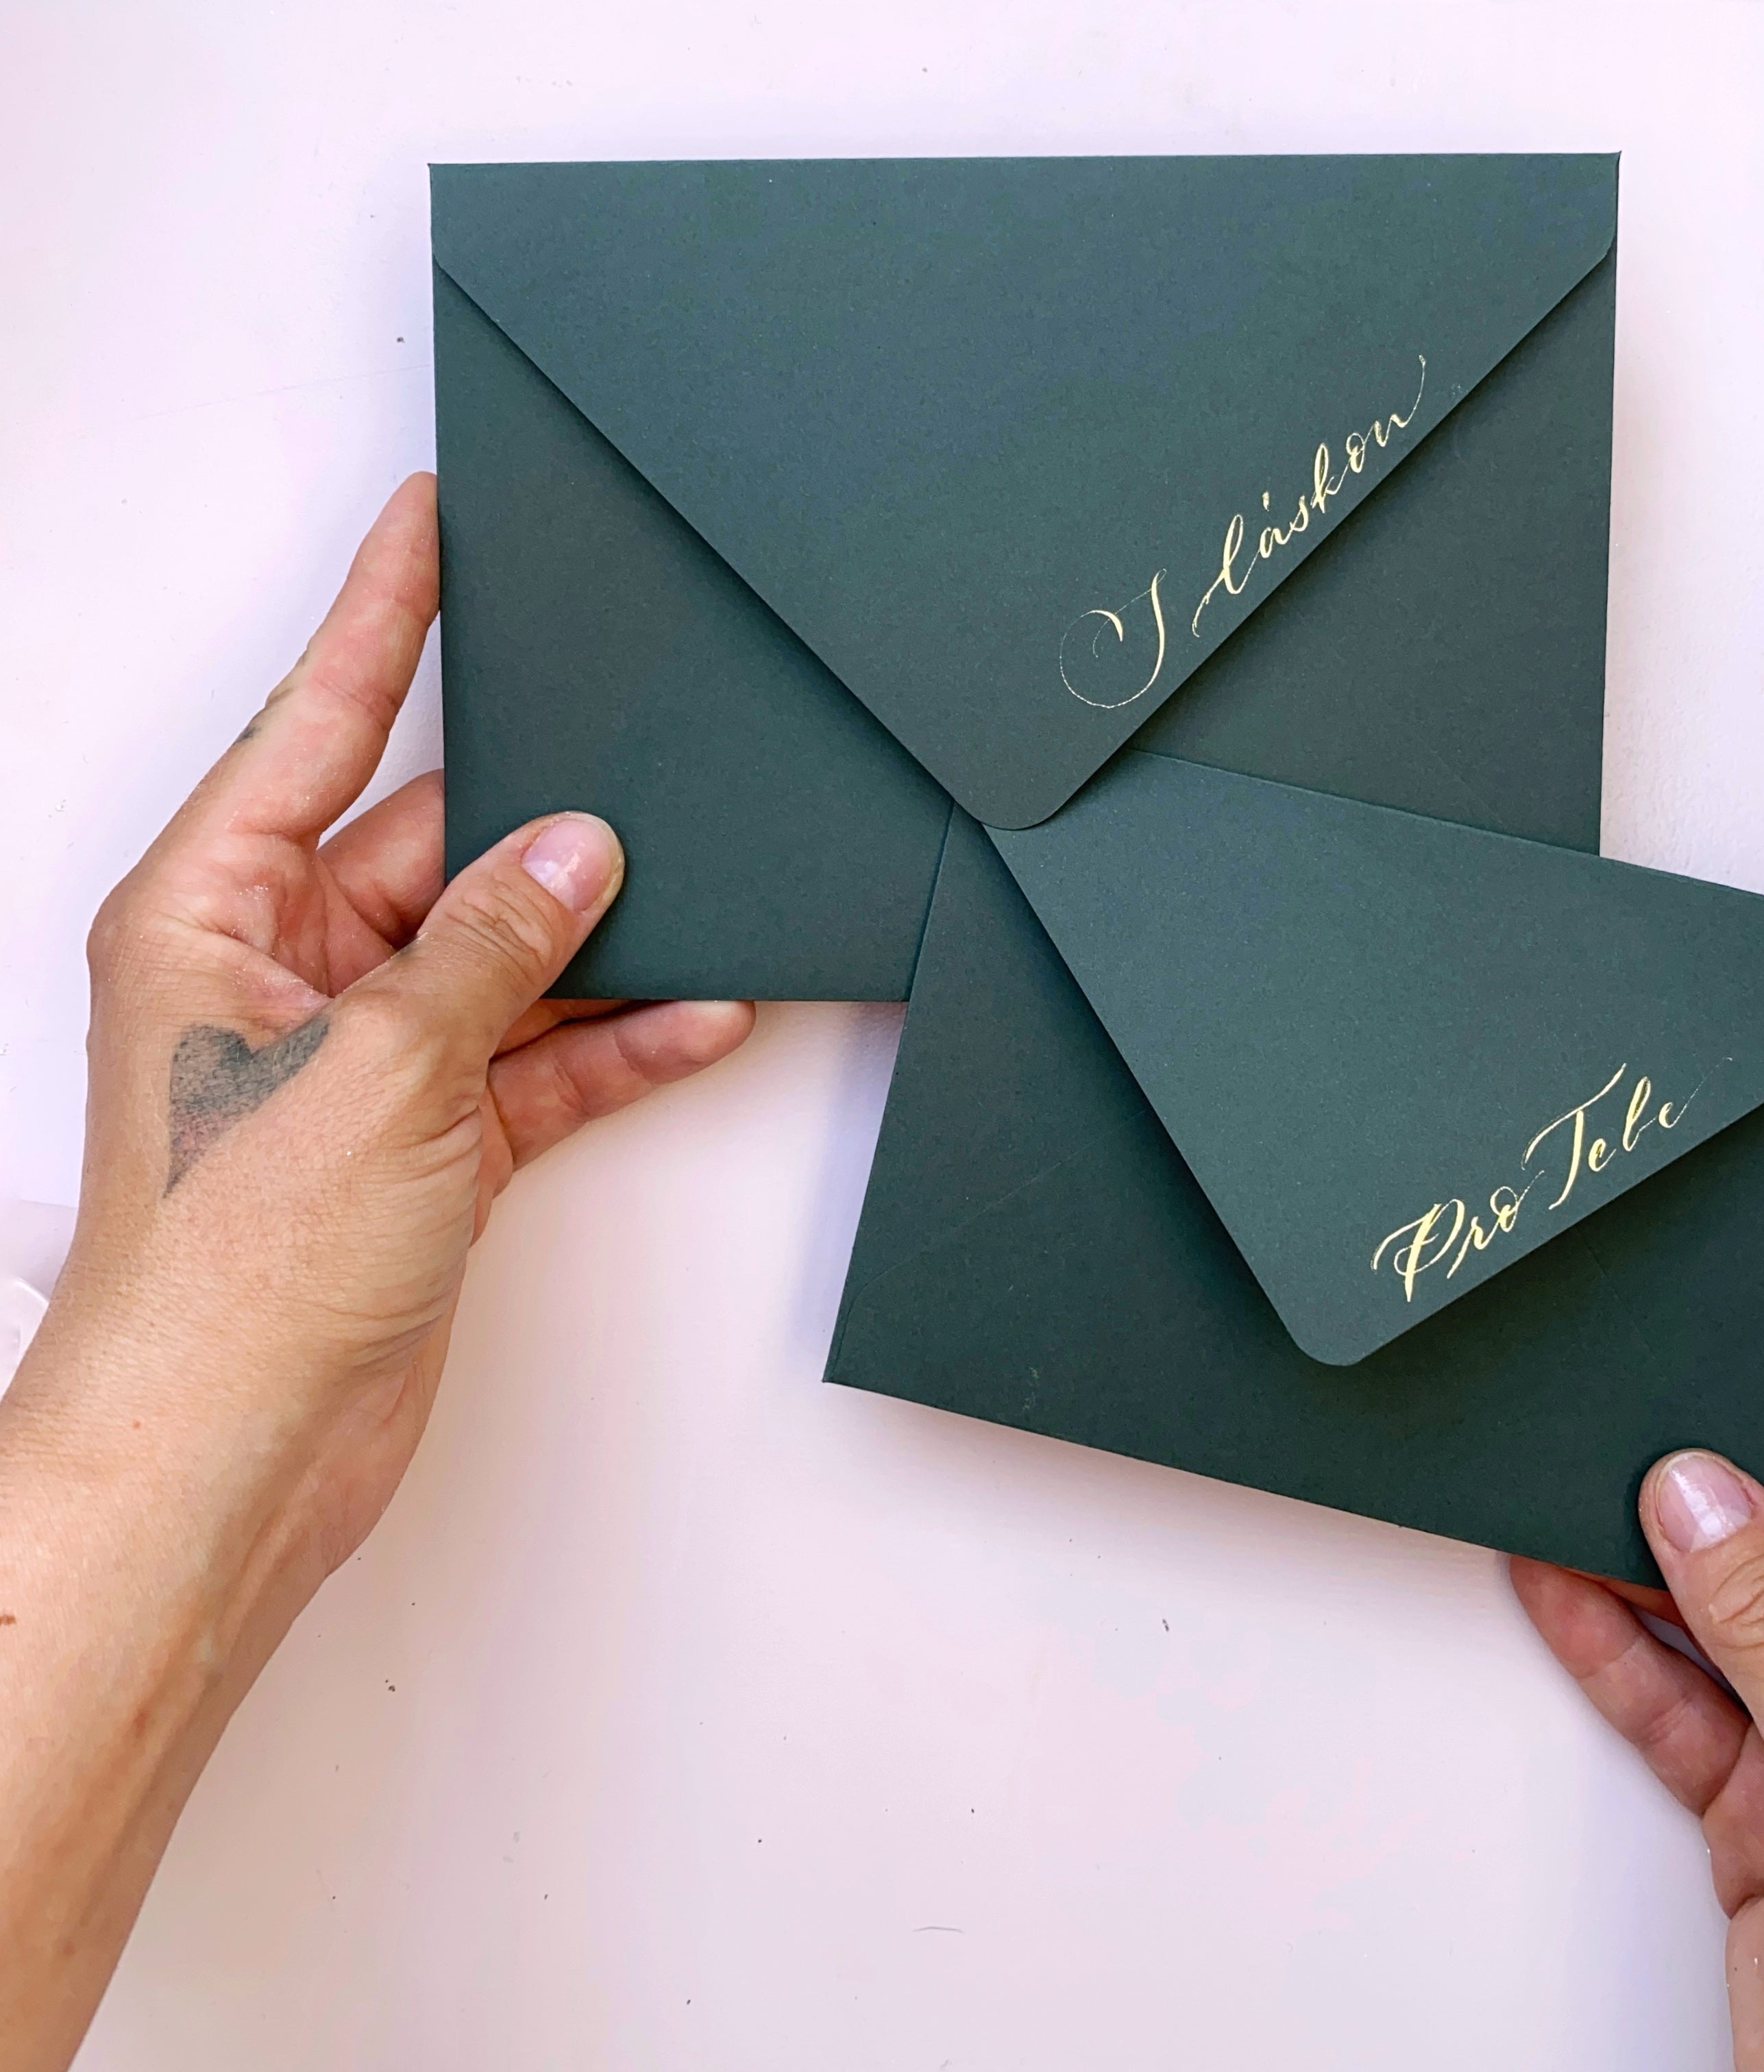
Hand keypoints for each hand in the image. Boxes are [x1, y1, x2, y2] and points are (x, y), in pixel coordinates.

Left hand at [0, 474, 752, 2067]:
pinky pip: (541, 1060)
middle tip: (639, 737)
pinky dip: (615, 1042)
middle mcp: (285, 971)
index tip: (435, 520)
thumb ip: (491, 946)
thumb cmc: (237, 1266)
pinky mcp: (430, 1141)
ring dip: (599, 939)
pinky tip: (701, 1012)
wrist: (237, 1455)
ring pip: (505, 957)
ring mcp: (364, 1058)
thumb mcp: (377, 1066)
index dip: (381, 616)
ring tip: (707, 885)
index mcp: (216, 911)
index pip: (317, 725)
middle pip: (435, 844)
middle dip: (541, 813)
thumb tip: (581, 851)